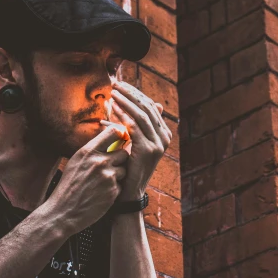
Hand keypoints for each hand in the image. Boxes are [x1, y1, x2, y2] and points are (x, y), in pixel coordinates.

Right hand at [45, 126, 128, 232]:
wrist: (64, 212)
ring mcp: (108, 176)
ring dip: (117, 175)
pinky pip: (121, 184)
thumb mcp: (76, 162)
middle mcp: (100, 161)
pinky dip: (114, 189)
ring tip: (101, 183)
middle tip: (110, 167)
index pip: (113, 132)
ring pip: (124, 170)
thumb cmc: (69, 186)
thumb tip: (109, 137)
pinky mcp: (113, 191)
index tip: (121, 139)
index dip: (120, 134)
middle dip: (120, 159)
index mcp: (88, 151)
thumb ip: (92, 151)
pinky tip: (101, 194)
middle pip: (124, 152)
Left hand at [109, 80, 171, 200]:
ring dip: (126, 101)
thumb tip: (125, 103)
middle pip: (147, 107)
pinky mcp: (148, 150)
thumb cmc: (127, 166)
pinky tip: (113, 108)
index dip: (135, 93)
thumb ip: (134, 124)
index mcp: (163, 134)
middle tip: (116, 84)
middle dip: (131, 94)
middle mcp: (164, 138)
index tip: (121, 85)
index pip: (150, 106)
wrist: (128, 192)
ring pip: (141, 115)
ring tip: (114, 93)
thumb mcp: (133, 142)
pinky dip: (124, 115)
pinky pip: (134, 127)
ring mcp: (158, 144)